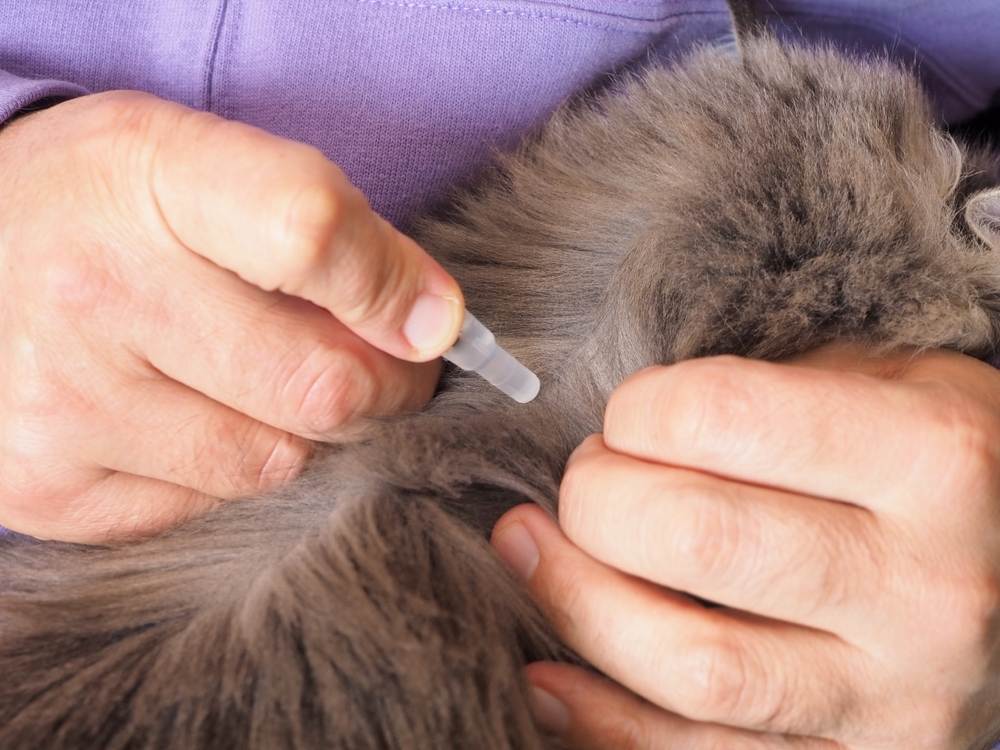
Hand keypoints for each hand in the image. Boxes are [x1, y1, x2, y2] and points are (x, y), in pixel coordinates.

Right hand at [0, 91, 462, 541]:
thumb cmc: (111, 208)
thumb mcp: (207, 165)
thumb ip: (329, 227)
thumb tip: (435, 322)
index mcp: (149, 177)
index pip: (311, 235)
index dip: (395, 289)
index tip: (433, 319)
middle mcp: (93, 290)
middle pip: (321, 385)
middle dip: (386, 389)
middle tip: (383, 370)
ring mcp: (62, 402)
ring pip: (276, 460)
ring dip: (305, 432)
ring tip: (267, 382)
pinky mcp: (46, 487)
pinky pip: (209, 505)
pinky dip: (229, 468)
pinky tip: (193, 416)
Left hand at [492, 345, 999, 748]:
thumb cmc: (934, 460)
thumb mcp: (884, 382)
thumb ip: (762, 392)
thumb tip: (613, 434)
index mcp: (931, 459)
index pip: (724, 420)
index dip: (637, 411)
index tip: (627, 416)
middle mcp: (925, 586)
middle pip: (699, 542)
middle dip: (597, 503)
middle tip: (582, 483)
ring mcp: (897, 696)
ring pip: (695, 668)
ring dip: (577, 604)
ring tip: (530, 552)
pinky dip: (604, 721)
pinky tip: (548, 675)